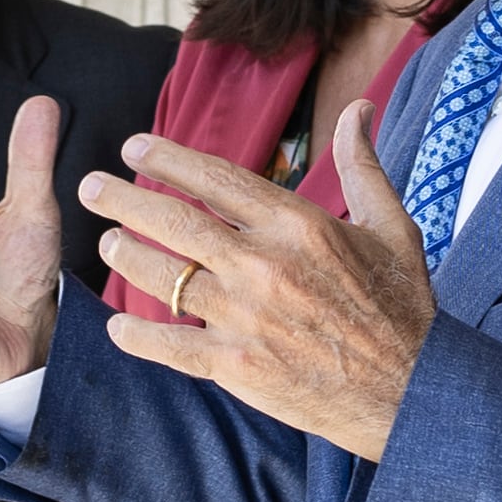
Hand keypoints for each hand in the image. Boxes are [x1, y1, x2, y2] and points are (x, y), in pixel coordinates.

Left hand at [81, 104, 434, 461]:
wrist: (410, 392)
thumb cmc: (401, 307)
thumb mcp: (392, 226)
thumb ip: (363, 165)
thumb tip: (357, 108)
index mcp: (298, 225)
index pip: (215, 179)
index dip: (167, 159)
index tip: (133, 148)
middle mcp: (264, 265)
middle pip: (174, 221)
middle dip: (123, 199)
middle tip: (92, 188)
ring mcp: (246, 317)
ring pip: (164, 277)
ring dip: (127, 256)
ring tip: (108, 244)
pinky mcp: (237, 367)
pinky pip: (171, 345)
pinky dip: (139, 336)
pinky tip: (118, 326)